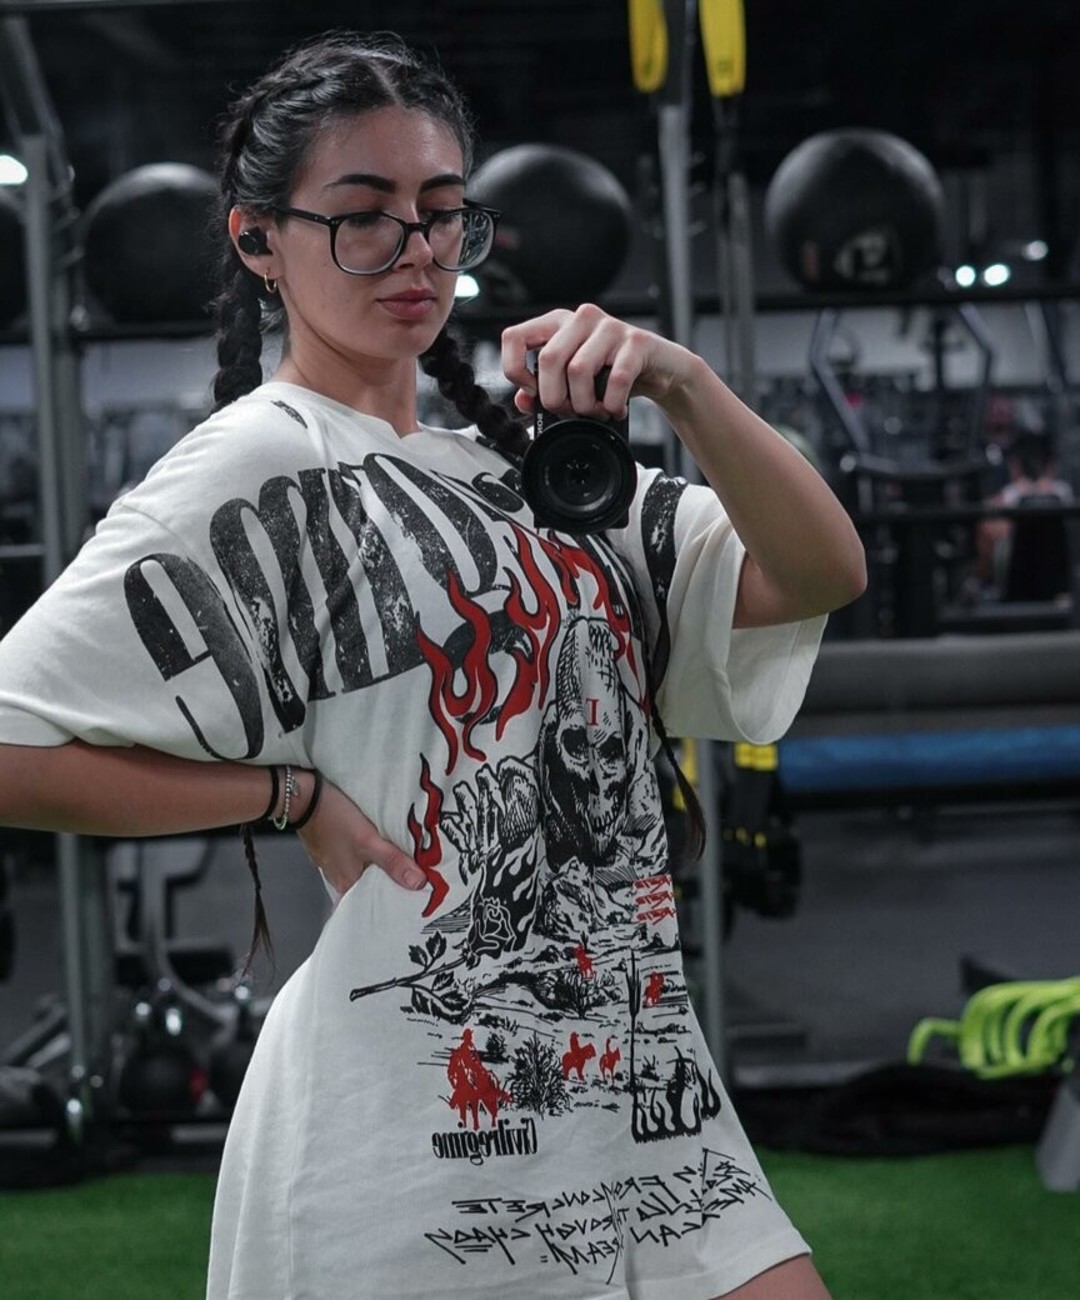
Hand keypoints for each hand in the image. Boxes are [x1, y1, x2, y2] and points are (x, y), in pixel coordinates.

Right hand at [295, 778, 426, 899]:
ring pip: (361, 870)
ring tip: (400, 862)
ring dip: (377, 867)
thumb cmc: (333, 818)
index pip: (369, 905)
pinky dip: (365, 855)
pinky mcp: (331, 846)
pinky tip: (376, 846)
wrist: (304, 796)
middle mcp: (337, 877)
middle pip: (367, 887)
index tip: (409, 903)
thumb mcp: (368, 840)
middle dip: (387, 883)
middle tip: (412, 881)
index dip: (388, 904)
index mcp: (346, 884)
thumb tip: (417, 883)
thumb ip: (392, 861)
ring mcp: (332, 862)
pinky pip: (353, 857)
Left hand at [501, 303, 691, 421]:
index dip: (515, 370)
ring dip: (585, 405)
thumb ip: (545, 389)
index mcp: (557, 324)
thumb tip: (523, 401)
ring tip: (595, 412)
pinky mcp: (636, 341)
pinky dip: (612, 404)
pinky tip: (615, 409)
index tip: (532, 392)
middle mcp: (580, 319)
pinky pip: (616, 379)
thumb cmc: (614, 373)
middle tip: (571, 412)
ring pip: (579, 370)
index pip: (513, 337)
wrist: (662, 369)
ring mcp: (609, 327)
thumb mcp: (574, 382)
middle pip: (548, 360)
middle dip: (555, 399)